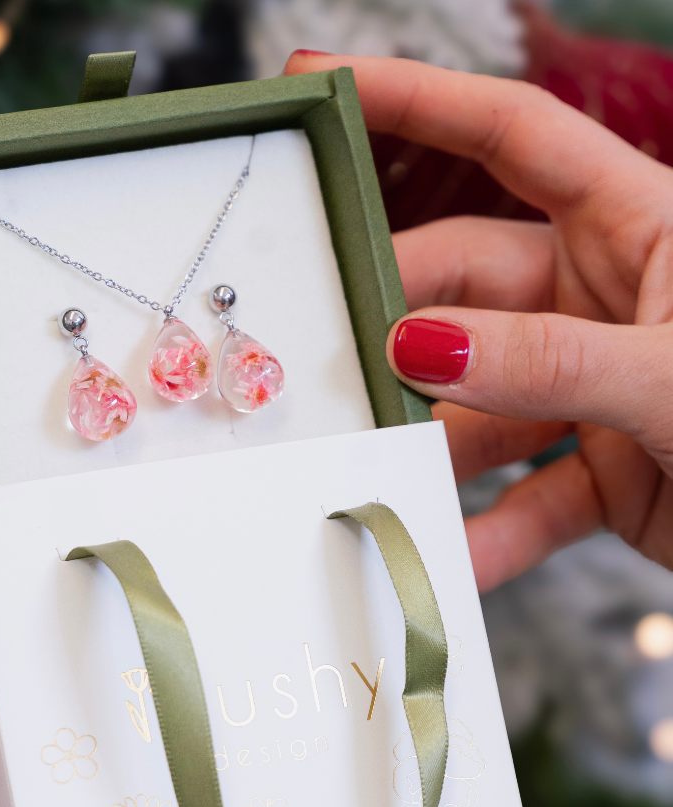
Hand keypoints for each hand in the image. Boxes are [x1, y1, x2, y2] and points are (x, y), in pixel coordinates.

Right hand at [287, 51, 672, 591]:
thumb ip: (550, 361)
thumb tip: (418, 347)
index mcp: (642, 228)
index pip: (514, 139)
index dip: (420, 103)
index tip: (330, 84)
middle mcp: (605, 300)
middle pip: (463, 289)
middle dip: (397, 324)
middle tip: (332, 361)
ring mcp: (594, 389)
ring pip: (477, 406)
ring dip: (432, 449)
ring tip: (381, 474)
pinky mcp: (601, 474)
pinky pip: (524, 499)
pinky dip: (489, 533)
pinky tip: (454, 558)